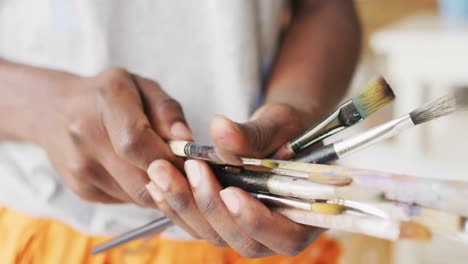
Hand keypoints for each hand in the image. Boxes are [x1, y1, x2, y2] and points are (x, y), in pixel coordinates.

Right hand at [29, 67, 191, 205]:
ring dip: (158, 189)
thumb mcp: (142, 88)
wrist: (54, 110)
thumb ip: (168, 111)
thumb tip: (187, 143)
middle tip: (185, 173)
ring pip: (136, 197)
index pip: (136, 143)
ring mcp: (79, 167)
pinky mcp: (80, 189)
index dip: (169, 160)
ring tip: (161, 167)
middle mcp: (86, 135)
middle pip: (139, 181)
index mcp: (106, 100)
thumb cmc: (109, 96)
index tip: (190, 162)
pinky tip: (136, 171)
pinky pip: (124, 200)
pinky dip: (139, 191)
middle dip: (172, 183)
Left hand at [146, 103, 323, 256]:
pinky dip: (176, 204)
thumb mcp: (280, 124)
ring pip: (213, 234)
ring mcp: (245, 229)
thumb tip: (221, 129)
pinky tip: (158, 183)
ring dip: (185, 205)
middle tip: (191, 169)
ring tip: (163, 172)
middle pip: (242, 241)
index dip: (256, 221)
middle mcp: (275, 231)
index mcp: (305, 217)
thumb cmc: (290, 130)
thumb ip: (255, 134)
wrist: (278, 132)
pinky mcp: (221, 220)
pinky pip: (197, 223)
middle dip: (211, 207)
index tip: (231, 192)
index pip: (286, 237)